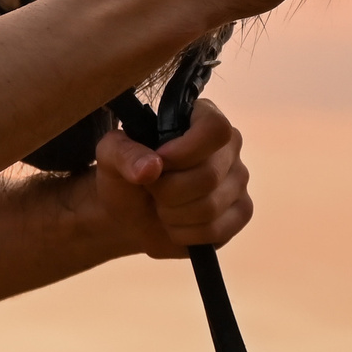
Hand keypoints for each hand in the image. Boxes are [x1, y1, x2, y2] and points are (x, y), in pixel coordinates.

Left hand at [90, 97, 251, 256]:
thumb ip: (123, 153)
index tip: (157, 164)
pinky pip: (217, 230)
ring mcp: (239, 179)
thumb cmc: (125, 177)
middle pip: (209, 174)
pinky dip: (186, 234)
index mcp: (202, 117)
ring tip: (161, 207)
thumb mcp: (110, 157)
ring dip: (173, 215)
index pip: (215, 129)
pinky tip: (175, 225)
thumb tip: (151, 167)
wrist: (131, 215)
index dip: (185, 152)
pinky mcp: (241, 212)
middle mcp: (229, 145)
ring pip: (211, 206)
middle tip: (151, 190)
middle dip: (168, 192)